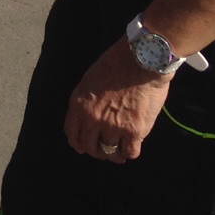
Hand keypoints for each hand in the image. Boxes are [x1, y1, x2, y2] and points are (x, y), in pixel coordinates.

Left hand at [63, 38, 172, 163]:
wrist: (142, 61)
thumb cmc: (116, 64)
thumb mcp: (89, 81)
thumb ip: (85, 102)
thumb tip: (88, 119)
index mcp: (78, 105)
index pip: (72, 135)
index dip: (78, 143)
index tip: (85, 146)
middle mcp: (93, 119)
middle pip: (90, 147)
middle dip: (96, 150)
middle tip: (104, 149)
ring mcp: (113, 127)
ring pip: (109, 153)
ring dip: (114, 153)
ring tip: (119, 149)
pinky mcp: (134, 131)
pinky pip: (129, 152)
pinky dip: (129, 152)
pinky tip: (131, 146)